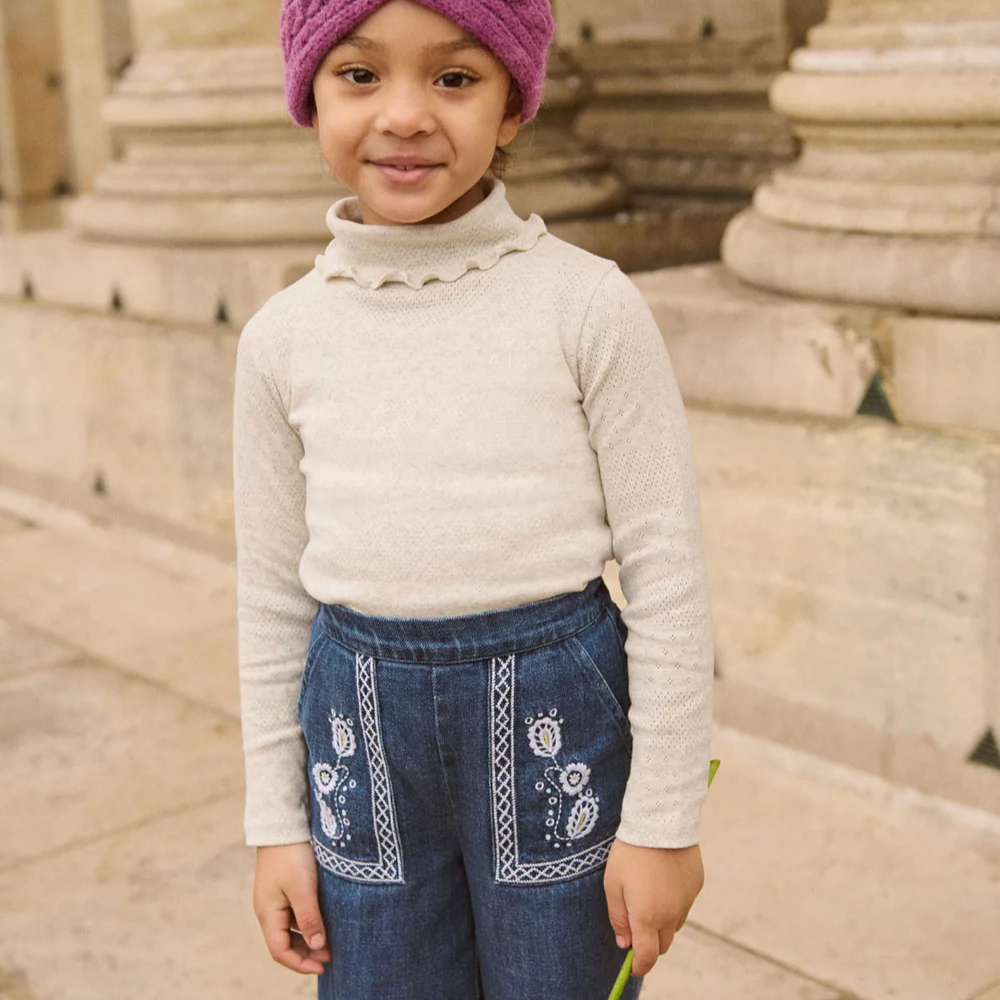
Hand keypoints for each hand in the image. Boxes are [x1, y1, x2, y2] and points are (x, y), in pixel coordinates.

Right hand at [254, 842, 331, 974]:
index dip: (301, 964)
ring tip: (331, 941)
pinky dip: (307, 923)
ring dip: (308, 938)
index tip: (324, 966)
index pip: (280, 951)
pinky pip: (294, 914)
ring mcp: (275, 899)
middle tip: (331, 955)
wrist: (282, 823)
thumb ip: (309, 919)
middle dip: (306, 953)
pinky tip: (323, 920)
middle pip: (284, 943)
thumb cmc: (292, 855)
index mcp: (267, 914)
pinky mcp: (284, 887)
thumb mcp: (303, 888)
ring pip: (290, 929)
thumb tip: (318, 947)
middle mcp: (268, 910)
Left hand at [604, 839, 704, 976]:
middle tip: (636, 924)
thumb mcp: (612, 884)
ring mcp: (687, 900)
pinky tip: (662, 879)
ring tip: (648, 894)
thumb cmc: (630, 852)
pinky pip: (685, 903)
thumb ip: (618, 918)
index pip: (647, 956)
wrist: (660, 820)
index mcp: (649, 916)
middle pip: (663, 944)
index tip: (632, 965)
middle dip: (650, 942)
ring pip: (675, 924)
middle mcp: (672, 913)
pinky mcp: (697, 885)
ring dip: (662, 921)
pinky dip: (674, 901)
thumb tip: (624, 943)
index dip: (639, 966)